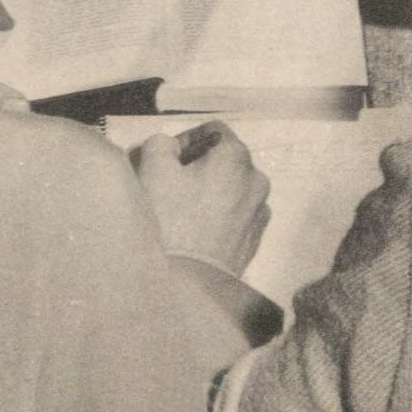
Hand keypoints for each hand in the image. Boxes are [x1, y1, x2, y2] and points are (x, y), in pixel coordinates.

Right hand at [134, 121, 270, 277]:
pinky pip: (236, 216)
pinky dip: (219, 216)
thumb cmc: (168, 218)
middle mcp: (257, 180)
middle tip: (171, 185)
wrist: (187, 281)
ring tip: (184, 211)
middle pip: (225, 161)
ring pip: (232, 189)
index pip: (213, 130)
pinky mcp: (254, 240)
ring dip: (211, 192)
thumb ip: (161, 143)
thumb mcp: (152, 166)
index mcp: (236, 157)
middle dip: (199, 167)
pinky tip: (198, 231)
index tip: (167, 159)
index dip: (186, 139)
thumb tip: (172, 148)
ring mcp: (259, 212)